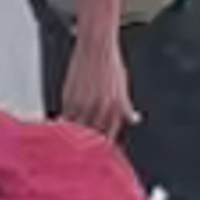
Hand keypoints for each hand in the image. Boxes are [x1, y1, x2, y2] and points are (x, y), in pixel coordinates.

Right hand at [60, 22, 136, 149]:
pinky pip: (66, 118)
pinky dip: (66, 121)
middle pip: (93, 138)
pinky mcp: (68, 99)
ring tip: (74, 139)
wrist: (96, 46)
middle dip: (91, 144)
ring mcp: (83, 105)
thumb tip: (133, 120)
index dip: (107, 148)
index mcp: (115, 108)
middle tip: (87, 150)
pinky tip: (66, 122)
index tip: (104, 153)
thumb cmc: (110, 64)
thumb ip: (125, 107)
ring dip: (77, 135)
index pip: (111, 137)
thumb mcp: (124, 88)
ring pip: (78, 130)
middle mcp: (100, 109)